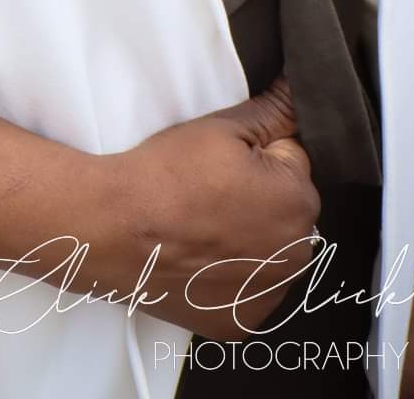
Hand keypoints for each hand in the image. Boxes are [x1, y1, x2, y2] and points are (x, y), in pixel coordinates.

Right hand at [92, 72, 322, 342]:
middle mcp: (296, 255)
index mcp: (298, 201)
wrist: (114, 228)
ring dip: (248, 238)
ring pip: (268, 250)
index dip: (256, 155)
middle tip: (208, 191)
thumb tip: (299, 90)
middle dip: (259, 197)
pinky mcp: (240, 321)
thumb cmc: (166, 176)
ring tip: (200, 224)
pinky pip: (247, 288)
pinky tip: (198, 259)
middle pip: (284, 210)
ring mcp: (268, 294)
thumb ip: (273, 111)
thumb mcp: (221, 127)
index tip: (221, 163)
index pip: (292, 162)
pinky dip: (228, 276)